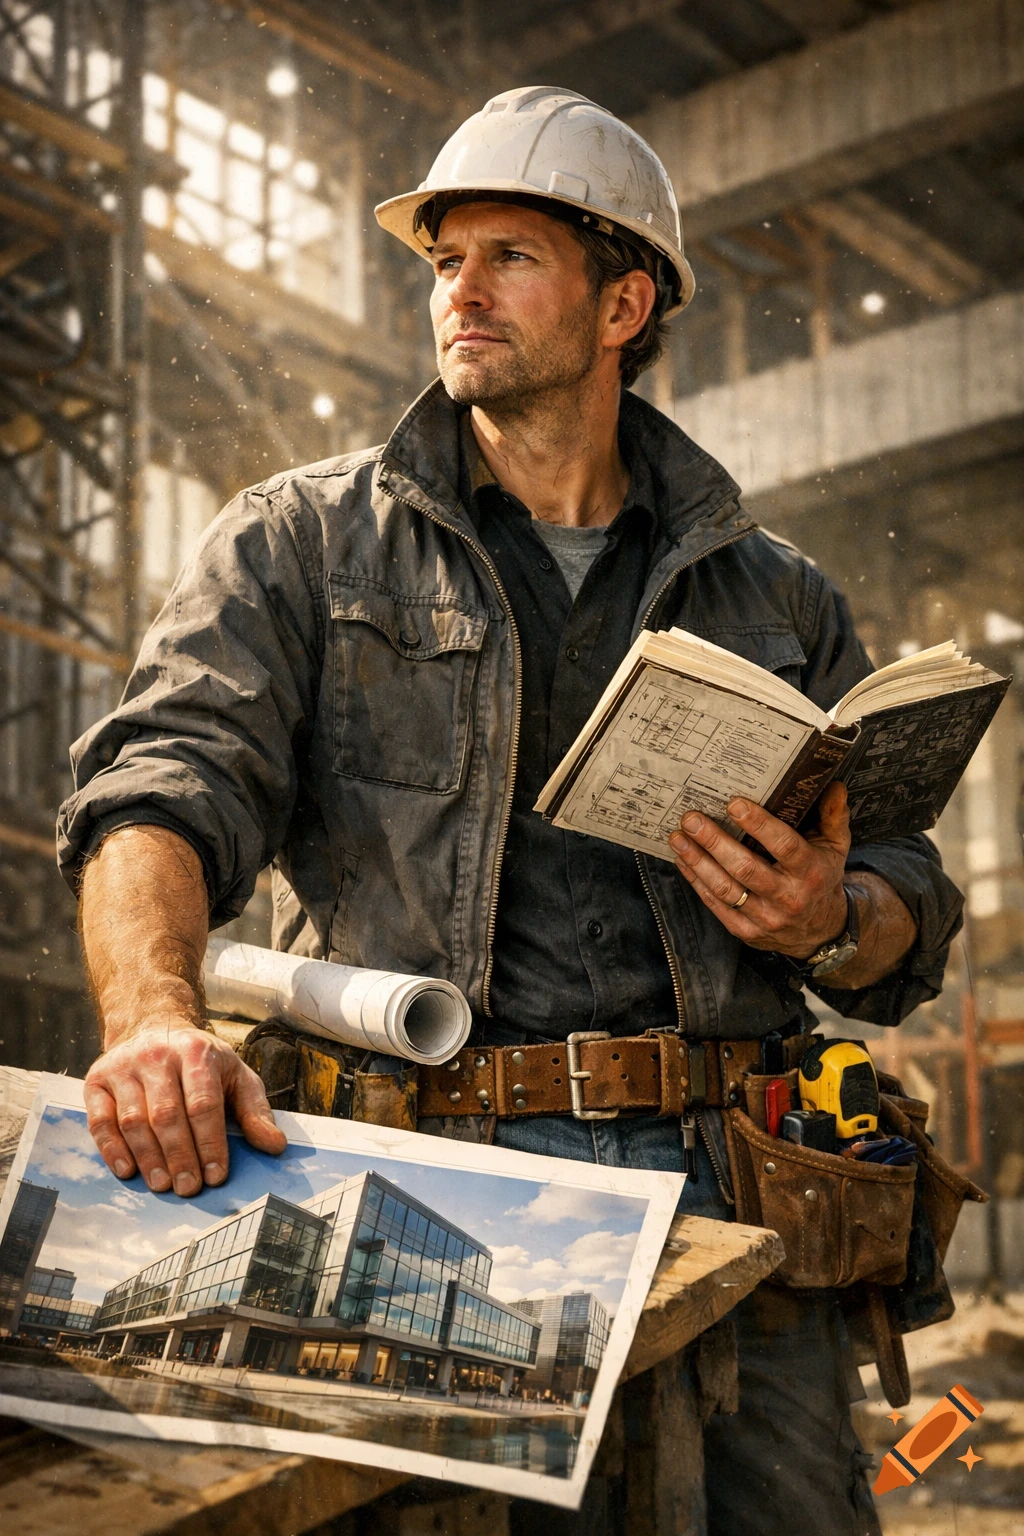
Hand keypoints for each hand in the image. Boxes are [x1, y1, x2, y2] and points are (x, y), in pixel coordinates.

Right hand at [84, 1025, 286, 1195]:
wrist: (154, 1026)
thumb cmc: (201, 1062)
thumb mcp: (235, 1076)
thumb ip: (254, 1110)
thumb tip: (274, 1145)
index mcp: (197, 1052)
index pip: (204, 1103)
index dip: (210, 1143)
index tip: (216, 1176)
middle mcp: (157, 1055)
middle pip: (167, 1114)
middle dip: (180, 1156)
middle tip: (188, 1188)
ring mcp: (124, 1066)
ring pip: (134, 1120)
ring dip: (149, 1158)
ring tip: (163, 1185)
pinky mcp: (97, 1080)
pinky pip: (100, 1120)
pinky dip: (112, 1149)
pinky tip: (128, 1171)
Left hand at [668, 781, 849, 957]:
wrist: (820, 931)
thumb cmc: (822, 878)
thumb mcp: (836, 847)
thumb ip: (833, 816)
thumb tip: (833, 784)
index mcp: (812, 872)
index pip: (785, 846)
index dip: (759, 825)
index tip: (733, 804)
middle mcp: (789, 898)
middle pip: (746, 869)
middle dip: (715, 842)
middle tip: (692, 819)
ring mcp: (767, 918)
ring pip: (726, 889)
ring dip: (698, 861)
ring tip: (678, 837)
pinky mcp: (746, 931)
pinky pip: (717, 906)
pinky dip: (696, 881)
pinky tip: (683, 860)